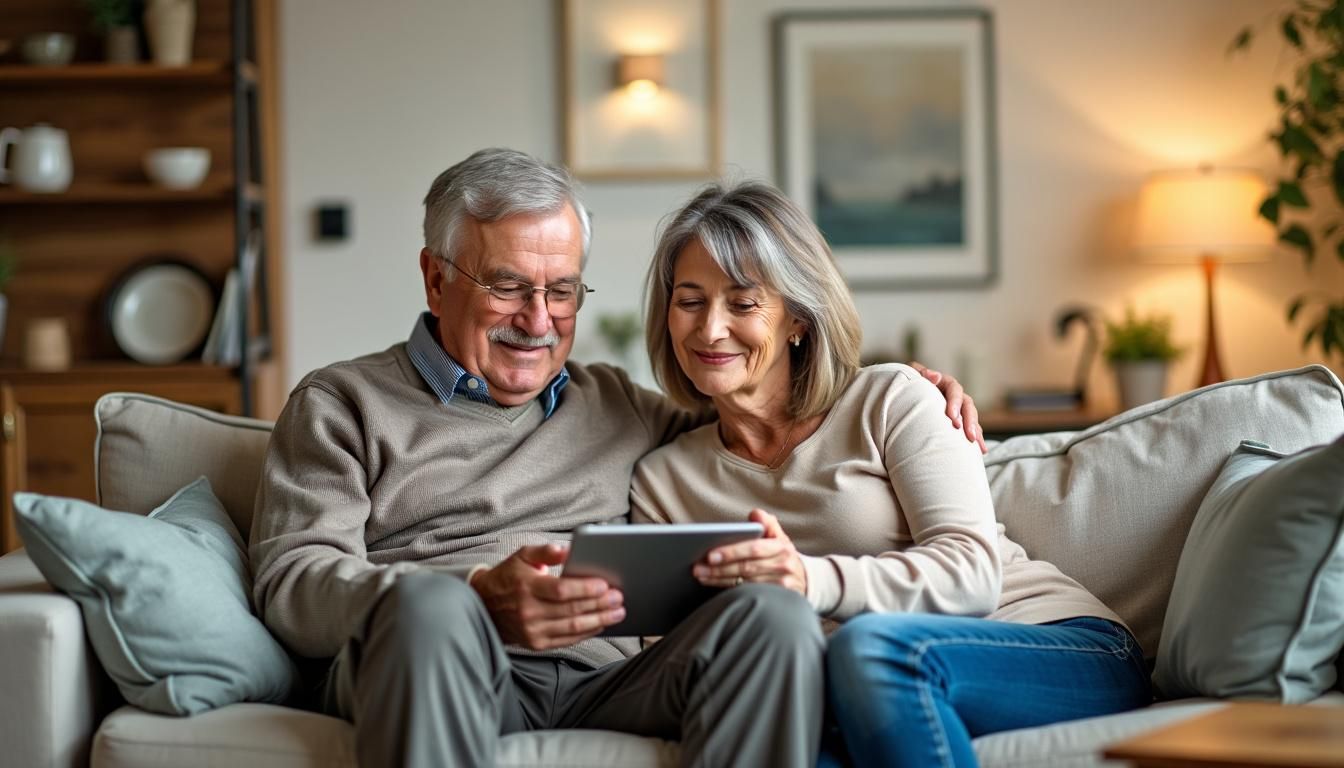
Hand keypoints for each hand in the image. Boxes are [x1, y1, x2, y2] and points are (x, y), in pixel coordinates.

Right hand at [469, 543, 624, 650]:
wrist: (485, 607)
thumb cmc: (508, 577)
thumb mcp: (522, 556)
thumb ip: (545, 551)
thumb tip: (568, 549)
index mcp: (527, 587)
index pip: (561, 590)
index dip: (585, 588)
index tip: (605, 585)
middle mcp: (529, 612)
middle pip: (572, 610)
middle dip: (599, 604)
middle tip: (619, 598)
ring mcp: (533, 630)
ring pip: (573, 627)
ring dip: (599, 620)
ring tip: (618, 612)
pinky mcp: (536, 643)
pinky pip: (567, 640)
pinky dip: (587, 633)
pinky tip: (601, 624)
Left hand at [694, 509, 806, 594]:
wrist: (804, 579)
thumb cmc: (782, 555)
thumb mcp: (778, 536)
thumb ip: (766, 523)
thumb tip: (755, 514)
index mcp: (781, 546)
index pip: (753, 548)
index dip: (731, 552)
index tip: (710, 554)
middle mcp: (783, 565)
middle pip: (746, 568)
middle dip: (719, 568)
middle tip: (697, 567)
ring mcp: (782, 584)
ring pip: (745, 583)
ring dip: (720, 580)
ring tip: (701, 576)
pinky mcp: (778, 600)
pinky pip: (749, 595)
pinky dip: (730, 591)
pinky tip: (714, 586)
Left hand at [908, 361, 986, 453]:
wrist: (904, 398)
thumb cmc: (906, 385)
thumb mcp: (911, 376)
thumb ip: (921, 374)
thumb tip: (935, 376)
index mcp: (944, 383)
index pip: (954, 389)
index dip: (955, 402)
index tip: (952, 417)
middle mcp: (954, 395)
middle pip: (967, 405)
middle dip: (969, 420)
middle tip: (969, 435)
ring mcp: (958, 408)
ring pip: (972, 418)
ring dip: (976, 430)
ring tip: (977, 444)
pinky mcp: (959, 421)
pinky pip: (971, 429)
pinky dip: (977, 439)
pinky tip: (982, 450)